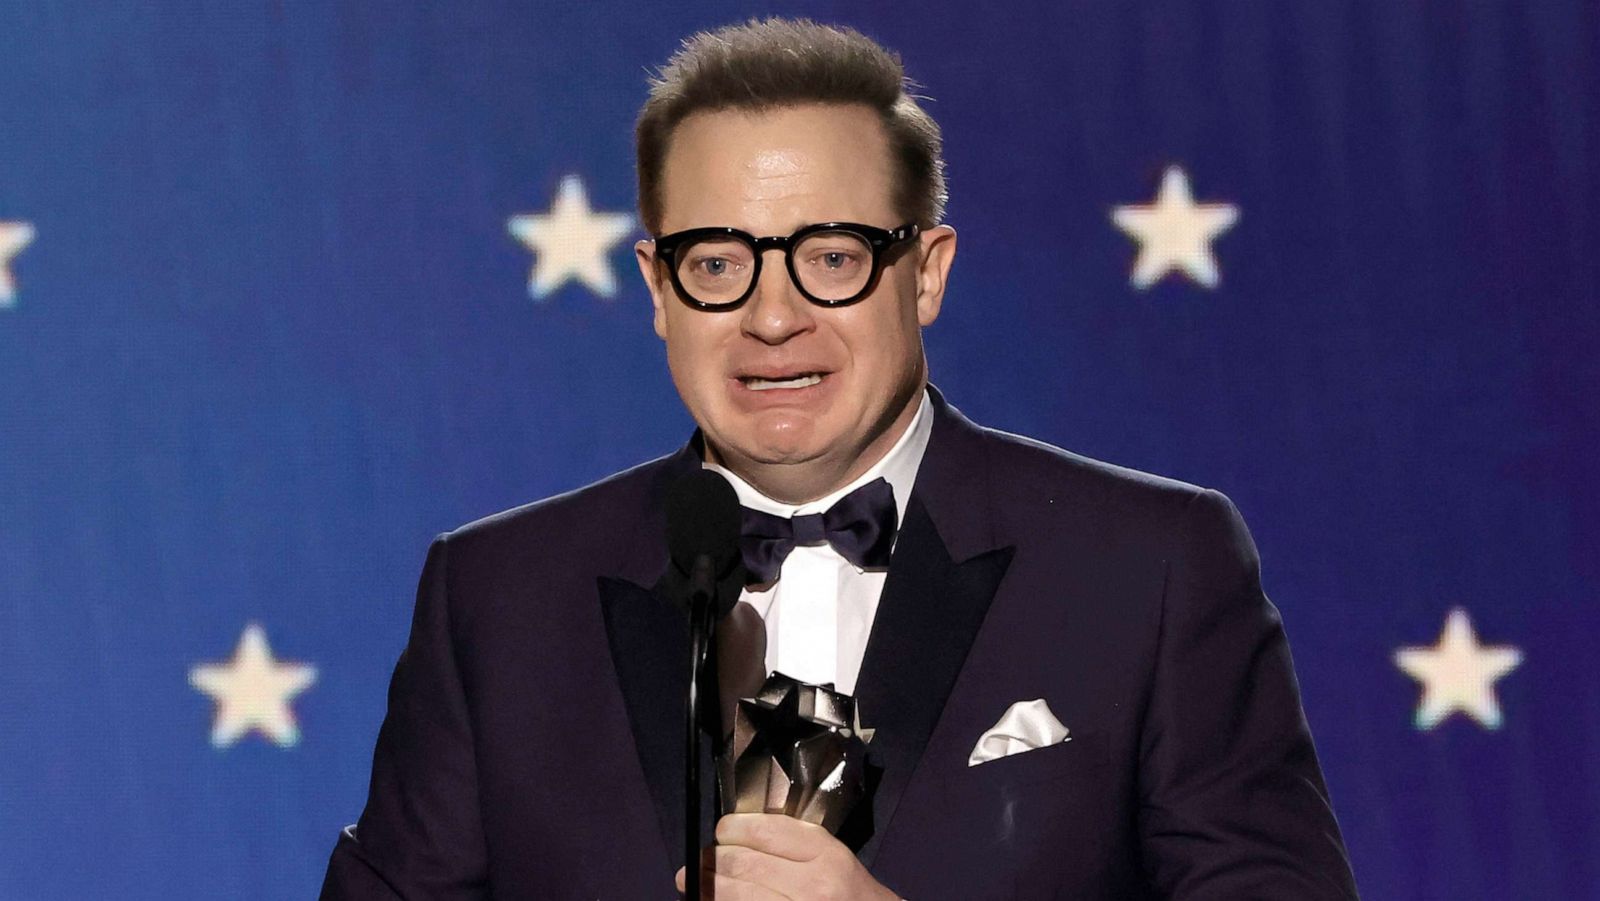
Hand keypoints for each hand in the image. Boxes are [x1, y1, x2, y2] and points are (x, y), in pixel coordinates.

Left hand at [674, 813, 898, 899]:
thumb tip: (731, 838)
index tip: (721, 832)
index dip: (731, 830)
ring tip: (695, 882)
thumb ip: (790, 844)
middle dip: (713, 861)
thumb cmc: (848, 892)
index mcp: (823, 853)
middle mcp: (812, 886)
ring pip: (736, 895)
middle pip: (742, 864)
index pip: (763, 832)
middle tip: (701, 861)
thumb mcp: (830, 856)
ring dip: (709, 887)